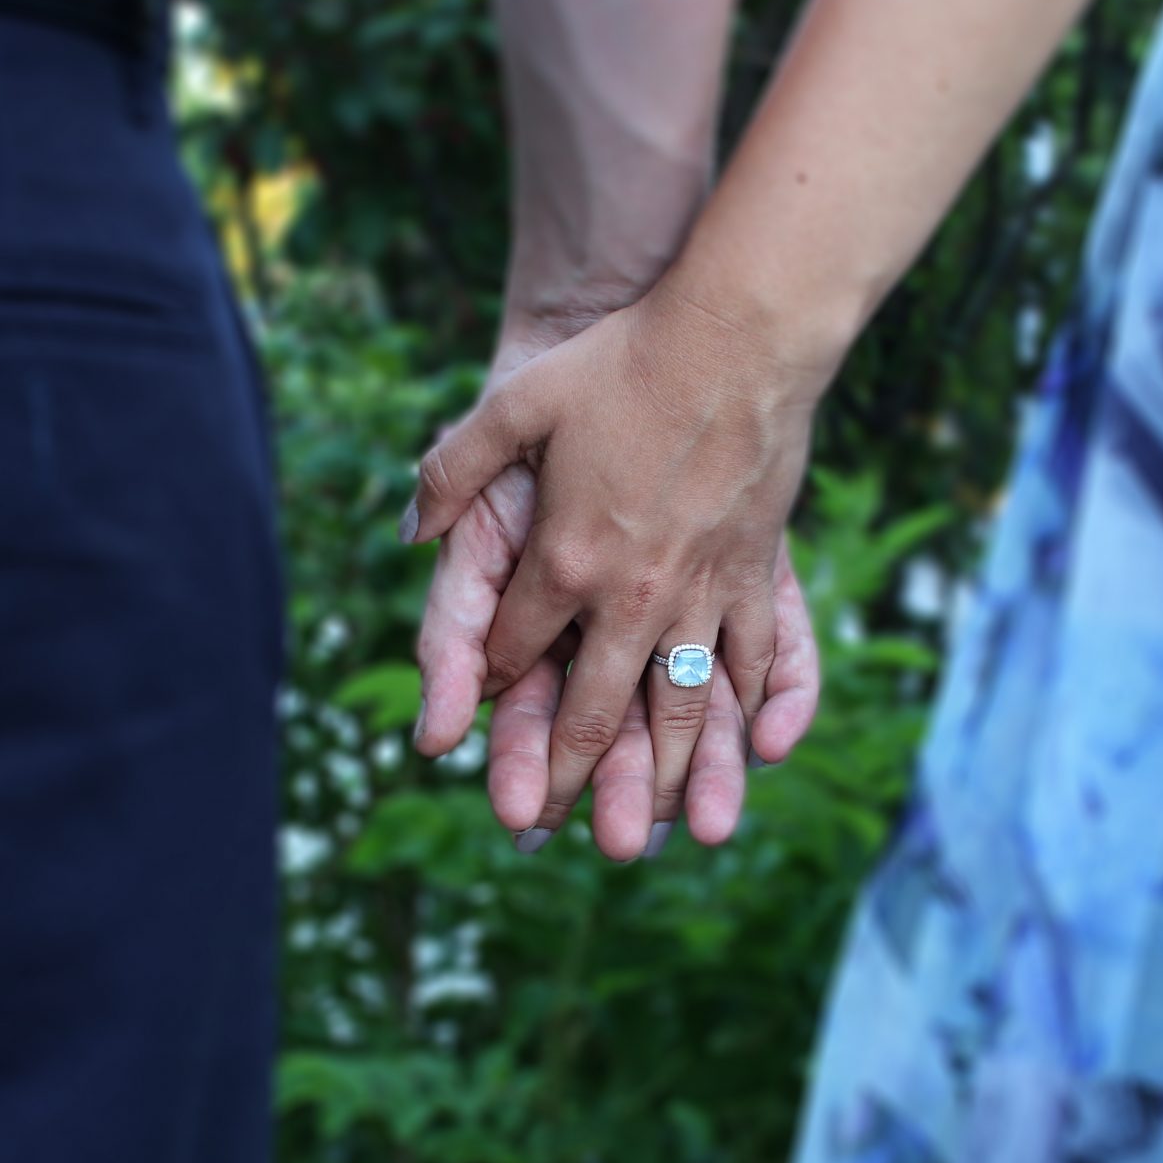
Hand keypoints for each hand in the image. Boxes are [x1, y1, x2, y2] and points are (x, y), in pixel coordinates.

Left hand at [404, 278, 818, 838]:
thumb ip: (451, 470)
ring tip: (645, 829)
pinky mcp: (754, 576)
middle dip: (561, 775)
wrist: (734, 333)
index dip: (493, 688)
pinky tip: (749, 752)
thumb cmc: (619, 363)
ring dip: (658, 778)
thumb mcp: (515, 404)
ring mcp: (700, 594)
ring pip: (678, 711)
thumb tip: (407, 528)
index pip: (515, 653)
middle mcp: (633, 600)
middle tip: (542, 826)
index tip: (484, 712)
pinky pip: (754, 662)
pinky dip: (752, 713)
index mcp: (565, 564)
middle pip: (592, 714)